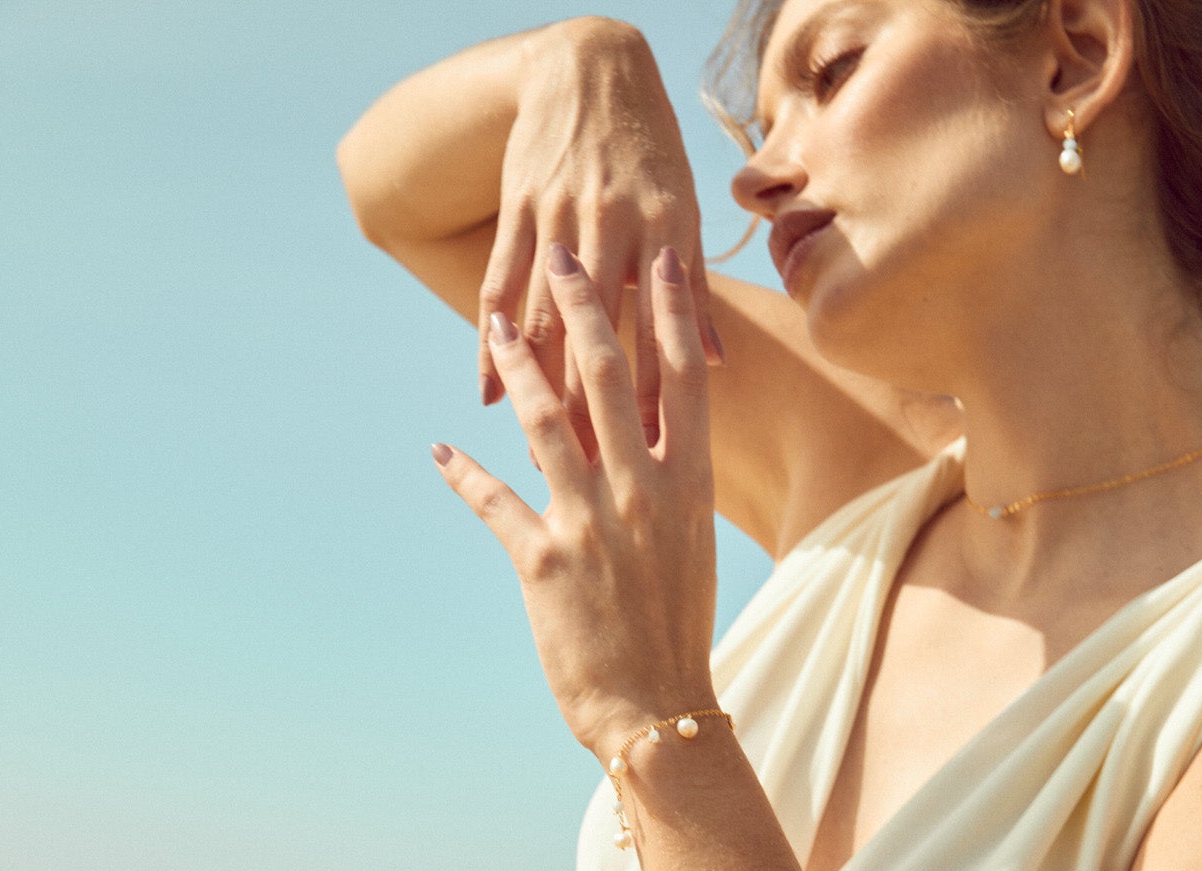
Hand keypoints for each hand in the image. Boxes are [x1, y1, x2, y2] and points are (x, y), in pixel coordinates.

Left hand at [434, 243, 717, 762]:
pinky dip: (464, 475)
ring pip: (549, 423)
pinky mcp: (543, 563)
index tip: (662, 256)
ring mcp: (592, 524)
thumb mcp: (687, 551)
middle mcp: (643, 494)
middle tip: (561, 253)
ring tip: (494, 325)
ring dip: (519, 367)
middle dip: (583, 307)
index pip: (686, 380)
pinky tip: (441, 450)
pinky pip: (495, 502)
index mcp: (689, 489)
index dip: (673, 312)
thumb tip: (643, 441)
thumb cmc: (675, 635)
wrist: (659, 710)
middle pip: (612, 377)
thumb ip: (665, 490)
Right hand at [478, 21, 722, 457]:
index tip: (647, 454)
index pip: (656, 329)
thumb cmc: (650, 150)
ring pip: (544, 316)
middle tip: (584, 471)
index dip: (650, 396)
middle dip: (587, 407)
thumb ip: (692, 288)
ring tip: (534, 447)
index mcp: (662, 230)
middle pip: (594, 335)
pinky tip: (488, 390)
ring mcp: (559, 216)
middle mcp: (611, 224)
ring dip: (536, 386)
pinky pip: (500, 285)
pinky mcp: (518, 210)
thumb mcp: (684, 209)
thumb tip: (713, 363)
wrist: (591, 68)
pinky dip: (492, 341)